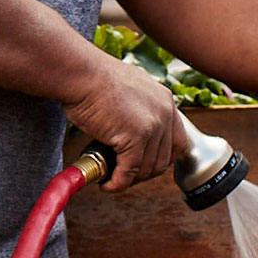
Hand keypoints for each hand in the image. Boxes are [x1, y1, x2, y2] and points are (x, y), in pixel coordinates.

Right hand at [63, 57, 187, 191]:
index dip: (160, 160)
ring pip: (146, 168)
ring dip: (129, 180)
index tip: (142, 166)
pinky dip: (118, 183)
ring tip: (111, 178)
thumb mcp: (127, 90)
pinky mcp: (136, 137)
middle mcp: (164, 113)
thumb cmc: (92, 79)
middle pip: (164, 159)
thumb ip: (137, 109)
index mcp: (165, 101)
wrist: (80, 73)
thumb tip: (129, 132)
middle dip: (143, 173)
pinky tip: (106, 184)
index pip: (177, 142)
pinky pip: (129, 171)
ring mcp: (152, 125)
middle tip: (123, 175)